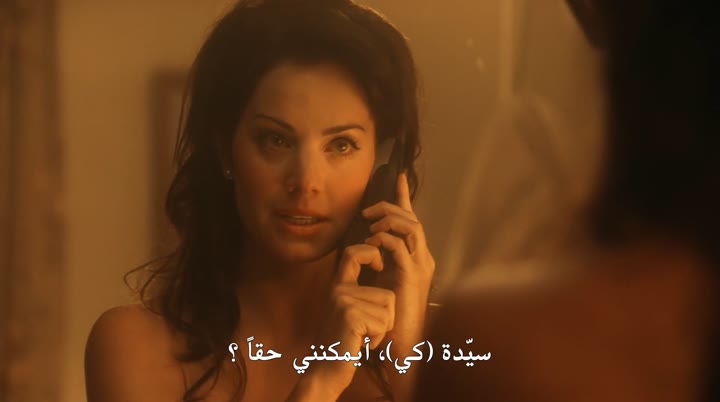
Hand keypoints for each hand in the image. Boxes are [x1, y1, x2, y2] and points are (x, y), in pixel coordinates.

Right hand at [292, 243, 395, 400]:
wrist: (325, 371)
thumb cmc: (344, 344)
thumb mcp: (349, 312)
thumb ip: (360, 293)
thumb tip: (382, 273)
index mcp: (338, 285)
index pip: (353, 252)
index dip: (371, 253)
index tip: (379, 265)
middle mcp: (339, 289)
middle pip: (387, 295)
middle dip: (386, 318)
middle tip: (365, 330)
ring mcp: (344, 301)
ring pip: (388, 310)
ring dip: (381, 330)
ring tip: (361, 337)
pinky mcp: (351, 316)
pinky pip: (383, 323)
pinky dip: (377, 339)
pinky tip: (360, 344)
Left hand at [361, 172, 435, 396]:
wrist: (398, 346)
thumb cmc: (385, 316)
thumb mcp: (378, 281)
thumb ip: (375, 261)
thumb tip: (361, 244)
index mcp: (416, 258)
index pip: (411, 220)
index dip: (404, 197)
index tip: (396, 175)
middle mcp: (423, 259)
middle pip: (412, 219)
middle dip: (391, 205)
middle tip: (368, 209)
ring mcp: (421, 267)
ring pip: (411, 227)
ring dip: (388, 219)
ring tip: (369, 224)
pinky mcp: (412, 277)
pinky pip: (399, 247)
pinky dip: (384, 239)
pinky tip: (370, 242)